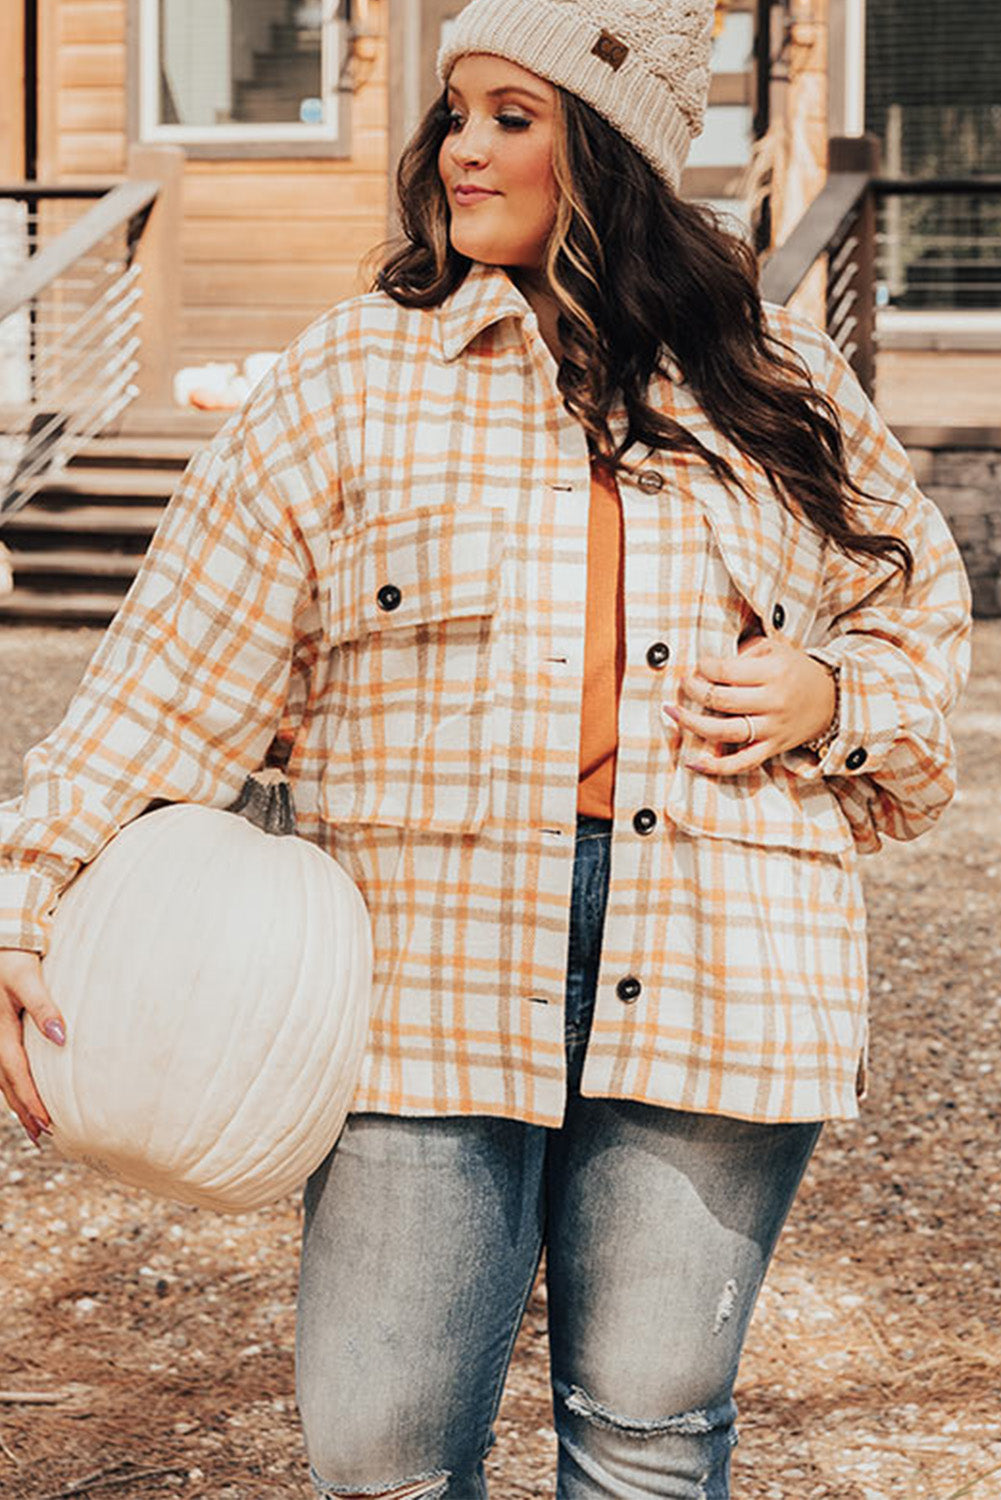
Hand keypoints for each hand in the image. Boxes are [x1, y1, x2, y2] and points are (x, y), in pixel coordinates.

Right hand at [0, 949, 64, 1146]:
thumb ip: (43, 1007)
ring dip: (18, 1103)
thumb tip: (60, 1037)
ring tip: (36, 1127)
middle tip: (45, 1136)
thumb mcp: (28, 979)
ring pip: (2, 1078)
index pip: (16, 1073)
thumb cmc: (14, 959)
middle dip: (24, 1110)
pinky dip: (13, 1085)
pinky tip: (23, 1096)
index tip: (48, 1122)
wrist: (0, 942)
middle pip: (6, 1083)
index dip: (31, 1099)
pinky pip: (3, 1066)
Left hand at [663, 636, 836, 776]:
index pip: (725, 671)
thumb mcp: (776, 649)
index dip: (703, 667)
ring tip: (672, 712)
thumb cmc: (796, 671)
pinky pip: (741, 763)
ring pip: (724, 731)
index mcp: (774, 672)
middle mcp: (773, 701)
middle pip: (720, 700)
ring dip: (692, 722)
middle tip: (683, 684)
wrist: (833, 700)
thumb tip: (708, 664)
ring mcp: (772, 728)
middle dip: (693, 690)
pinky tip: (693, 762)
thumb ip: (744, 653)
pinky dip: (715, 766)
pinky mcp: (772, 748)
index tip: (698, 665)